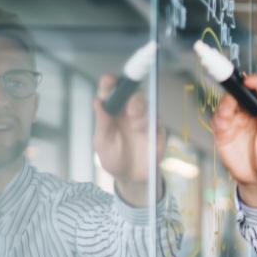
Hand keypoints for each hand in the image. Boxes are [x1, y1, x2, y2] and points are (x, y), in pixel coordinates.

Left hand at [93, 75, 165, 206]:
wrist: (131, 177)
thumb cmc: (113, 158)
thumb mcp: (102, 143)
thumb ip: (102, 123)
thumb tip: (98, 101)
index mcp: (112, 111)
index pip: (111, 90)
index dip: (110, 82)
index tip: (110, 80)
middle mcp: (128, 111)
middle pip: (132, 93)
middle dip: (132, 96)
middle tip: (131, 110)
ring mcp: (144, 119)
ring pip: (146, 103)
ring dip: (142, 111)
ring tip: (136, 127)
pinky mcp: (157, 128)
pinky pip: (158, 118)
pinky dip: (152, 122)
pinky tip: (146, 132)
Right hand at [211, 72, 256, 206]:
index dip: (256, 83)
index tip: (251, 82)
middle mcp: (248, 112)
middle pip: (239, 92)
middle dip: (235, 87)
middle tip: (235, 89)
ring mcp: (234, 121)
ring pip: (226, 103)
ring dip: (225, 102)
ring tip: (228, 108)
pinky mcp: (223, 131)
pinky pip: (217, 119)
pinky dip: (218, 117)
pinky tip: (223, 122)